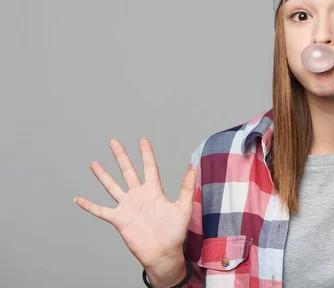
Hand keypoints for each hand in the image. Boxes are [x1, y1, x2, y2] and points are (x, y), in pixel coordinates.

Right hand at [74, 137, 195, 275]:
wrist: (163, 254)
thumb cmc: (175, 232)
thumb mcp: (183, 208)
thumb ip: (187, 188)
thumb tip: (193, 168)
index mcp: (154, 191)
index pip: (149, 167)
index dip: (146, 153)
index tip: (142, 140)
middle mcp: (139, 195)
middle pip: (128, 171)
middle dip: (121, 156)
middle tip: (113, 142)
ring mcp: (127, 207)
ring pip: (112, 186)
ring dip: (103, 175)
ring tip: (94, 163)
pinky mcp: (119, 219)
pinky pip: (101, 210)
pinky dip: (89, 205)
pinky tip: (78, 198)